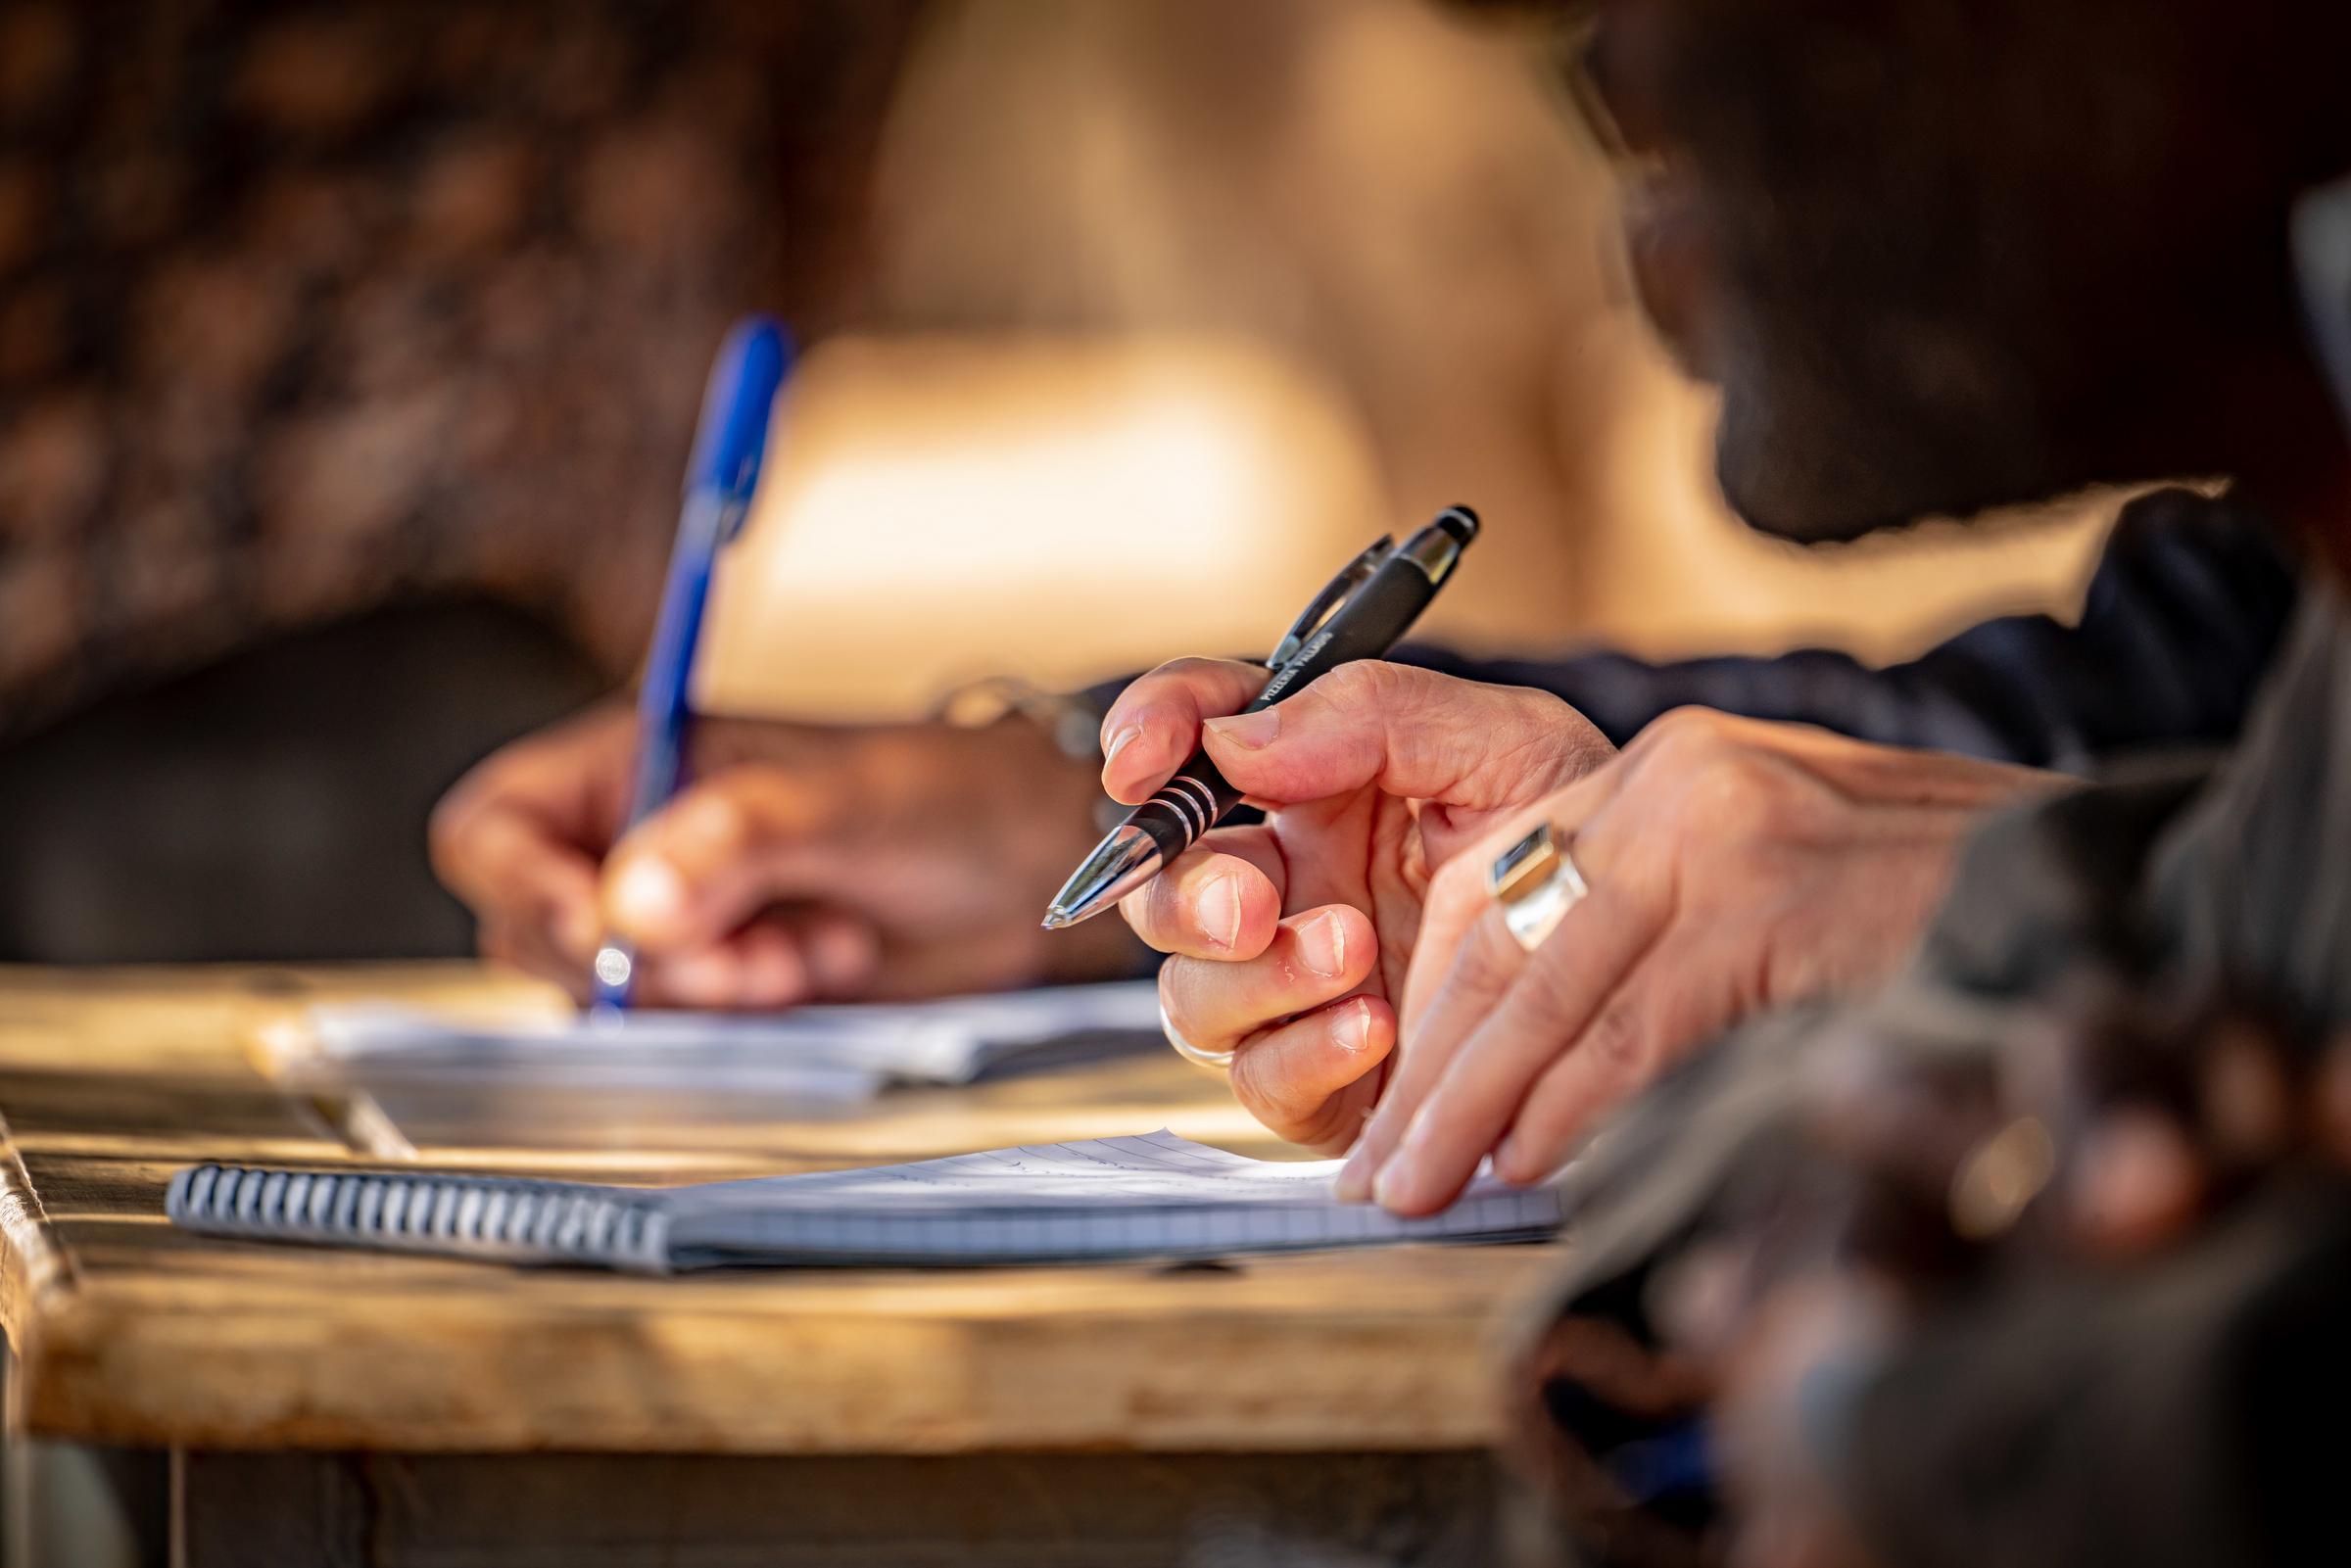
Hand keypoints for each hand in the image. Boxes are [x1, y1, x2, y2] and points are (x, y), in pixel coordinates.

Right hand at [429, 699, 1130, 1005]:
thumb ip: (730, 840)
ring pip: (611, 994)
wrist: (1031, 862)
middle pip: (540, 930)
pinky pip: (678, 1031)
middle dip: (641, 960)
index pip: (492, 828)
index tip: (600, 929)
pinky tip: (823, 968)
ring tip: (812, 950)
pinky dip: (743, 1018)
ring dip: (704, 992)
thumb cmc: (942, 791)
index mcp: (632, 762)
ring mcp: (677, 922)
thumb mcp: (837, 799)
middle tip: (749, 958)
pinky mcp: (723, 988)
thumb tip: (626, 908)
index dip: (518, 884)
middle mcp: (634, 841)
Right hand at [1104, 659, 1614, 1150]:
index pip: (1195, 736)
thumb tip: (1238, 740)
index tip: (1143, 758)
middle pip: (1161, 884)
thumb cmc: (1581, 846)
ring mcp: (1293, 984)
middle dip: (1187, 890)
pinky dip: (1304, 1051)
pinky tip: (1375, 1029)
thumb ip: (1376, 715)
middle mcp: (1288, 881)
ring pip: (1191, 992)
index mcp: (1315, 783)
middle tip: (1253, 902)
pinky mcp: (1319, 1078)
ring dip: (1258, 974)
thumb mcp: (1509, 745)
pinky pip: (1258, 1077)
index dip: (1150, 734)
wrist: (1652, 972)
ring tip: (1354, 953)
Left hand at [1342, 708, 2066, 1212]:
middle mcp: (1676, 778)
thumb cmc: (1928, 904)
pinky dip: (1572, 1109)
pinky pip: (1633, 1028)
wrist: (2088, 877)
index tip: (1396, 1094)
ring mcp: (1721, 829)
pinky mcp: (1768, 897)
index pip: (1497, 889)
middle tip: (1380, 1170)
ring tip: (1423, 1186)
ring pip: (1551, 992)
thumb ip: (1657, 941)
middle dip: (1432, 1070)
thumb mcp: (1766, 884)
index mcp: (1667, 770)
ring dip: (1476, 1107)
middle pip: (1503, 940)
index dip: (1434, 1007)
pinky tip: (1527, 1167)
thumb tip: (1537, 1079)